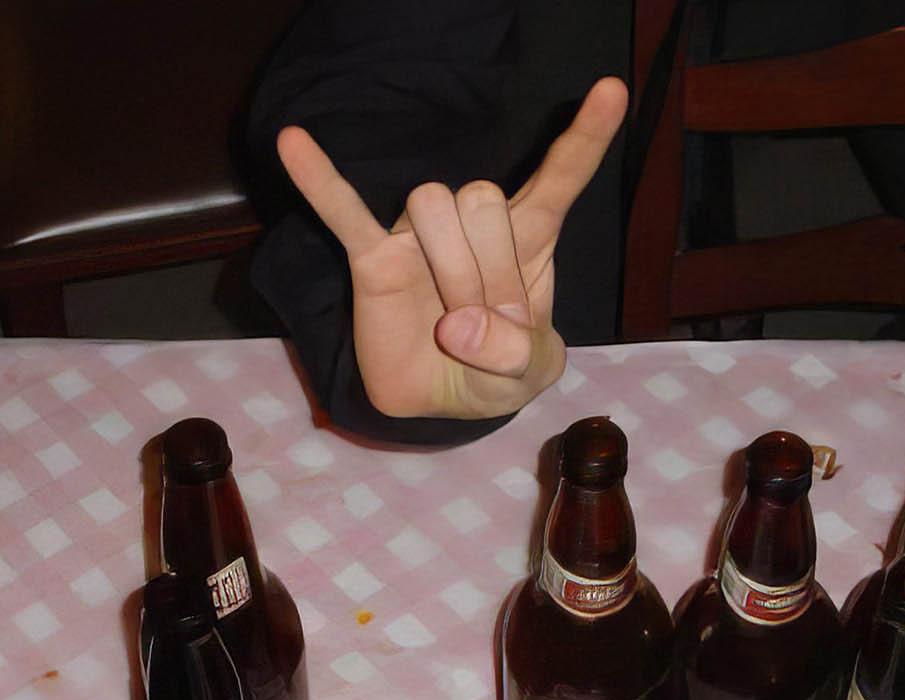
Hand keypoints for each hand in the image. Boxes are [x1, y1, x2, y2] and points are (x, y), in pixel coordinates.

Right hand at [276, 77, 628, 422]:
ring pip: (433, 205)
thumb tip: (459, 328)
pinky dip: (321, 180)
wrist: (438, 403)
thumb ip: (515, 356)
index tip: (611, 90)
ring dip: (449, 271)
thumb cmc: (492, 374)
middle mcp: (474, 223)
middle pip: (483, 196)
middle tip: (485, 323)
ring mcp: (420, 236)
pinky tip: (293, 141)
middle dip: (489, 271)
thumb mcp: (528, 377)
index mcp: (528, 240)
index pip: (561, 176)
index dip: (586, 136)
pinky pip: (344, 212)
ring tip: (449, 319)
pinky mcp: (373, 259)